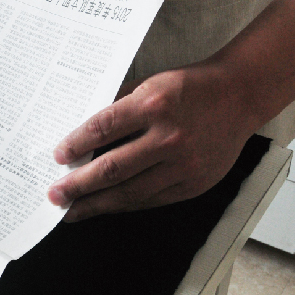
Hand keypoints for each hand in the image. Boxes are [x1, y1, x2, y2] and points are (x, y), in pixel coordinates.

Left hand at [47, 61, 257, 220]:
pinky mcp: (193, 184)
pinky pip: (151, 200)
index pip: (103, 128)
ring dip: (96, 204)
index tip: (57, 157)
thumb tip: (82, 134)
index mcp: (154, 104)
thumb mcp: (151, 84)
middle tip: (55, 194)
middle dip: (78, 185)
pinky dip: (125, 205)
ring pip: (131, 192)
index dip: (76, 145)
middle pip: (112, 168)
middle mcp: (169, 136)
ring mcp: (183, 164)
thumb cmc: (191, 88)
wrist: (240, 96)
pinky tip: (106, 207)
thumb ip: (120, 108)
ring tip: (72, 210)